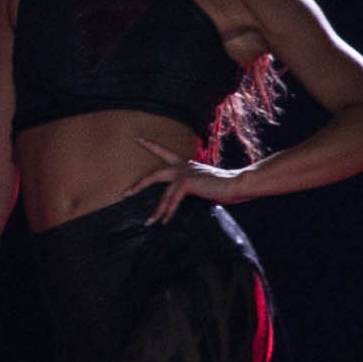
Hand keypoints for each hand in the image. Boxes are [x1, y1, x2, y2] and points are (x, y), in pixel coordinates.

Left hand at [123, 137, 242, 223]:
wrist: (237, 184)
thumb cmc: (224, 187)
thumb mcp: (203, 186)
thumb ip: (190, 189)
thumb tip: (179, 200)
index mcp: (186, 165)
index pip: (165, 153)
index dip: (151, 146)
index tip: (138, 139)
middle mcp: (183, 166)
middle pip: (155, 174)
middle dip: (139, 184)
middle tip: (124, 193)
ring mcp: (185, 173)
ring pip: (163, 192)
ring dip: (157, 210)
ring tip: (149, 222)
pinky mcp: (188, 183)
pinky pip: (173, 199)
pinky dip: (168, 211)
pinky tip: (164, 220)